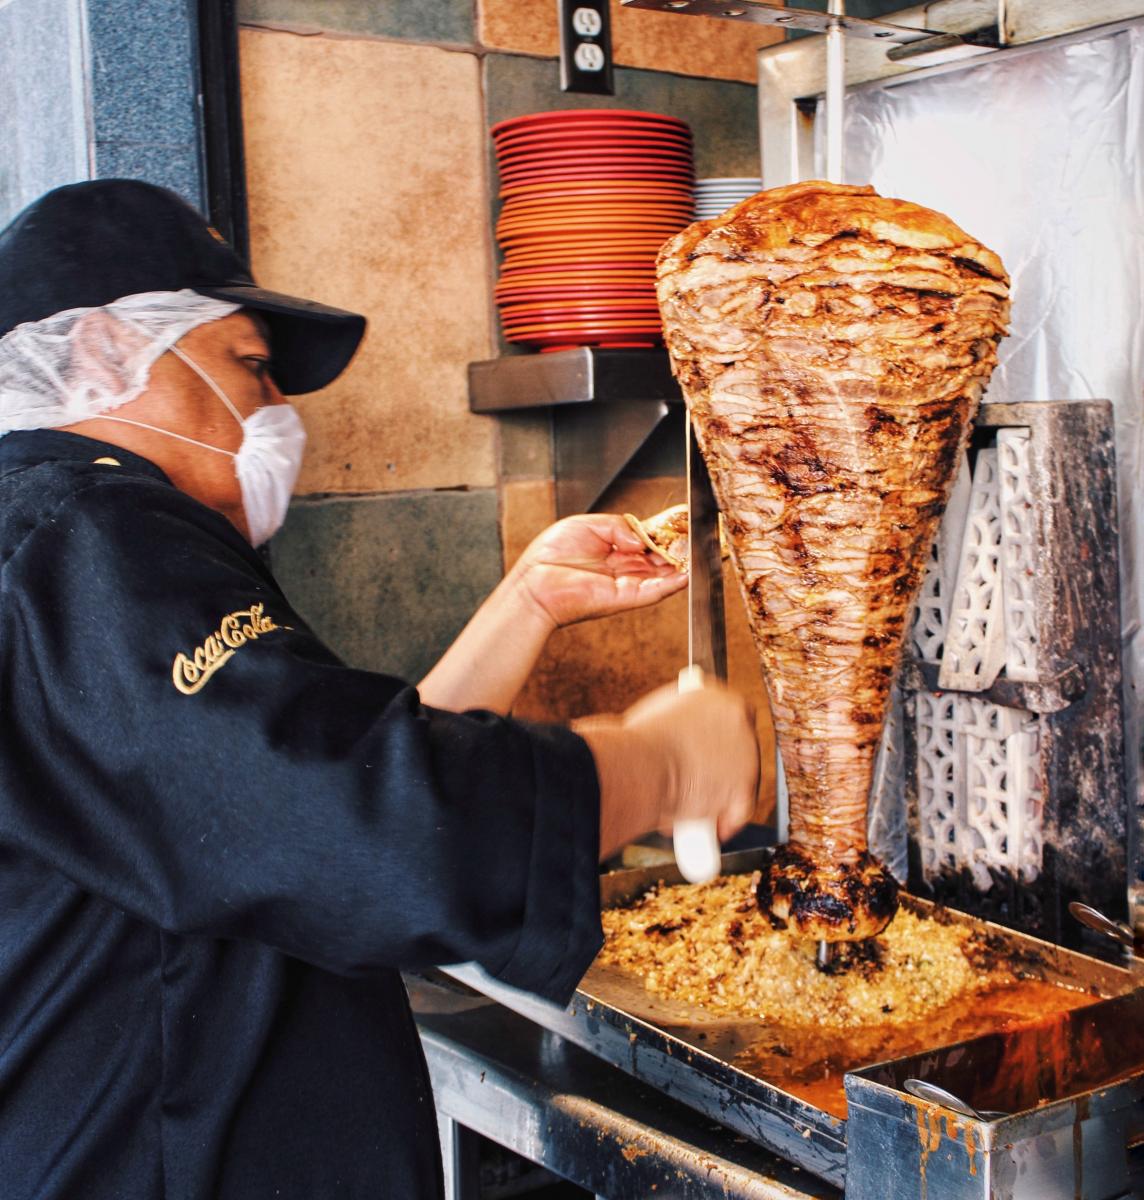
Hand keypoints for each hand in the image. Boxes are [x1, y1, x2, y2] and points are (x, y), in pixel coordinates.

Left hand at [509, 513, 686, 630]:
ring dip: (683, 564)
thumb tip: (642, 539)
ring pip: (665, 575)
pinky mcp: (626, 598)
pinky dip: (674, 584)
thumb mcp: (587, 525)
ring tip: (700, 550)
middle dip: (681, 547)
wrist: (535, 582)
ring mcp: (628, 584)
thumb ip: (619, 526)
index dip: (667, 531)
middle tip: (698, 534)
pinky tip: (687, 573)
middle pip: (662, 558)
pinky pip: (656, 591)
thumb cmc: (551, 556)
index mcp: (616, 550)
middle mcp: (626, 568)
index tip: (684, 520)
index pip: (650, 540)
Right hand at [574, 679, 759, 858]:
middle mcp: (738, 718)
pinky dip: (727, 821)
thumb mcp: (652, 720)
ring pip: (740, 780)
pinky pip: (741, 807)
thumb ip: (671, 727)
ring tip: (695, 812)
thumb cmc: (633, 745)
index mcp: (714, 695)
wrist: (639, 764)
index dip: (712, 743)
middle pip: (735, 750)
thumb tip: (665, 743)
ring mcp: (746, 752)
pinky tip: (715, 829)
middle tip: (694, 789)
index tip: (701, 759)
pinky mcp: (746, 784)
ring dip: (719, 797)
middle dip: (717, 772)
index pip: (723, 720)